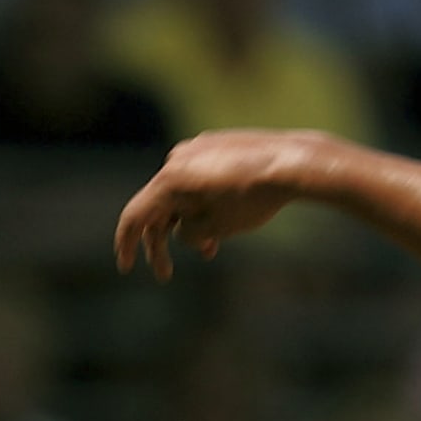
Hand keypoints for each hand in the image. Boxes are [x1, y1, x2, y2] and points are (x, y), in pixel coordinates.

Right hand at [113, 130, 333, 279]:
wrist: (294, 164)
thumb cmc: (254, 199)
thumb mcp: (216, 228)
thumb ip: (188, 235)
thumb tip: (183, 232)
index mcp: (170, 180)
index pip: (135, 216)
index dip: (126, 244)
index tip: (126, 267)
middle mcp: (177, 159)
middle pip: (157, 207)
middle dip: (161, 243)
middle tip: (166, 273)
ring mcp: (197, 149)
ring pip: (179, 195)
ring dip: (186, 226)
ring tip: (209, 250)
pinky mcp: (216, 147)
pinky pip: (197, 181)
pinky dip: (200, 206)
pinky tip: (222, 224)